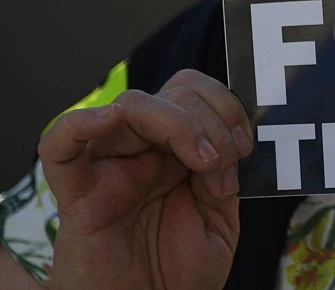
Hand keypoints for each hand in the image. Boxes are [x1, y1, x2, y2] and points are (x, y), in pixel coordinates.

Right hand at [39, 69, 252, 289]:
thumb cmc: (178, 273)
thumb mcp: (219, 221)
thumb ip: (221, 179)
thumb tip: (220, 147)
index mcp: (175, 152)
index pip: (192, 94)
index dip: (225, 106)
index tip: (244, 145)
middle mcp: (142, 152)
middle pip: (171, 94)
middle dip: (211, 120)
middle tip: (223, 164)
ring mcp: (111, 169)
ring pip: (131, 106)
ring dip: (178, 123)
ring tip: (203, 163)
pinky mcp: (79, 196)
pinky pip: (58, 148)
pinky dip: (79, 123)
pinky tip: (112, 118)